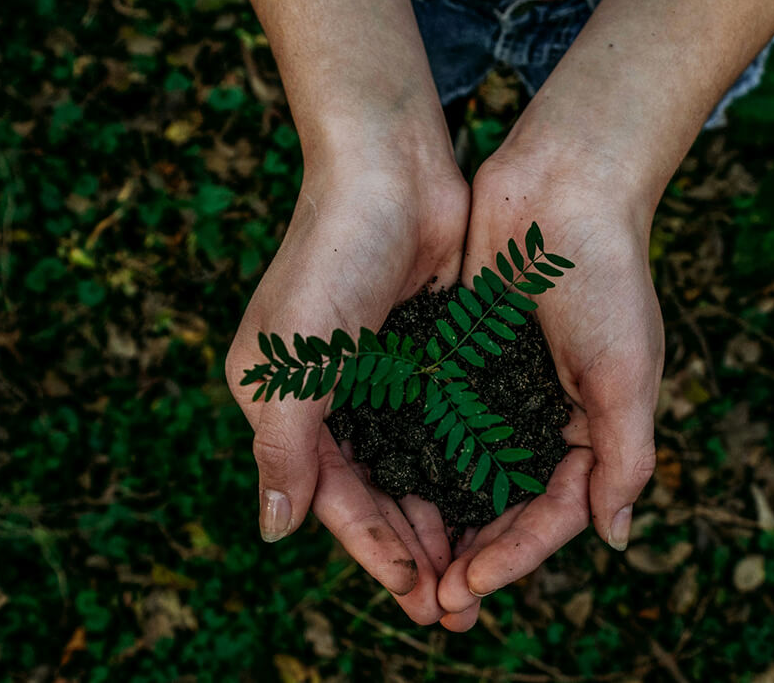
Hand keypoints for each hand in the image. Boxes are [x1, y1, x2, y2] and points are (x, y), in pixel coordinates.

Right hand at [224, 155, 471, 625]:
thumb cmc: (331, 256)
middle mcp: (328, 397)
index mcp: (283, 403)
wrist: (391, 165)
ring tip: (481, 571)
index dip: (374, 551)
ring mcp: (380, 375)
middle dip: (414, 552)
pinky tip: (499, 502)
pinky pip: (447, 427)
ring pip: (415, 469)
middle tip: (458, 608)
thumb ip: (284, 448)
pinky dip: (467, 467)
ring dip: (444, 520)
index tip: (419, 596)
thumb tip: (274, 532)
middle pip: (376, 494)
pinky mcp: (427, 352)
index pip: (332, 498)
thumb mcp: (294, 361)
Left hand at [434, 155, 663, 628]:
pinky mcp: (460, 357)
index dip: (513, 556)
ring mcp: (500, 389)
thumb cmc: (607, 276)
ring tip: (404, 564)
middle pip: (503, 507)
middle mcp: (545, 418)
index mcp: (593, 430)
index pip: (552, 514)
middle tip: (430, 602)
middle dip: (471, 556)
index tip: (469, 586)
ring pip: (463, 474)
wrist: (564, 183)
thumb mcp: (627, 374)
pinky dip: (414, 459)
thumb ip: (624, 458)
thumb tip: (614, 539)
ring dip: (437, 520)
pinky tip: (381, 489)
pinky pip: (434, 422)